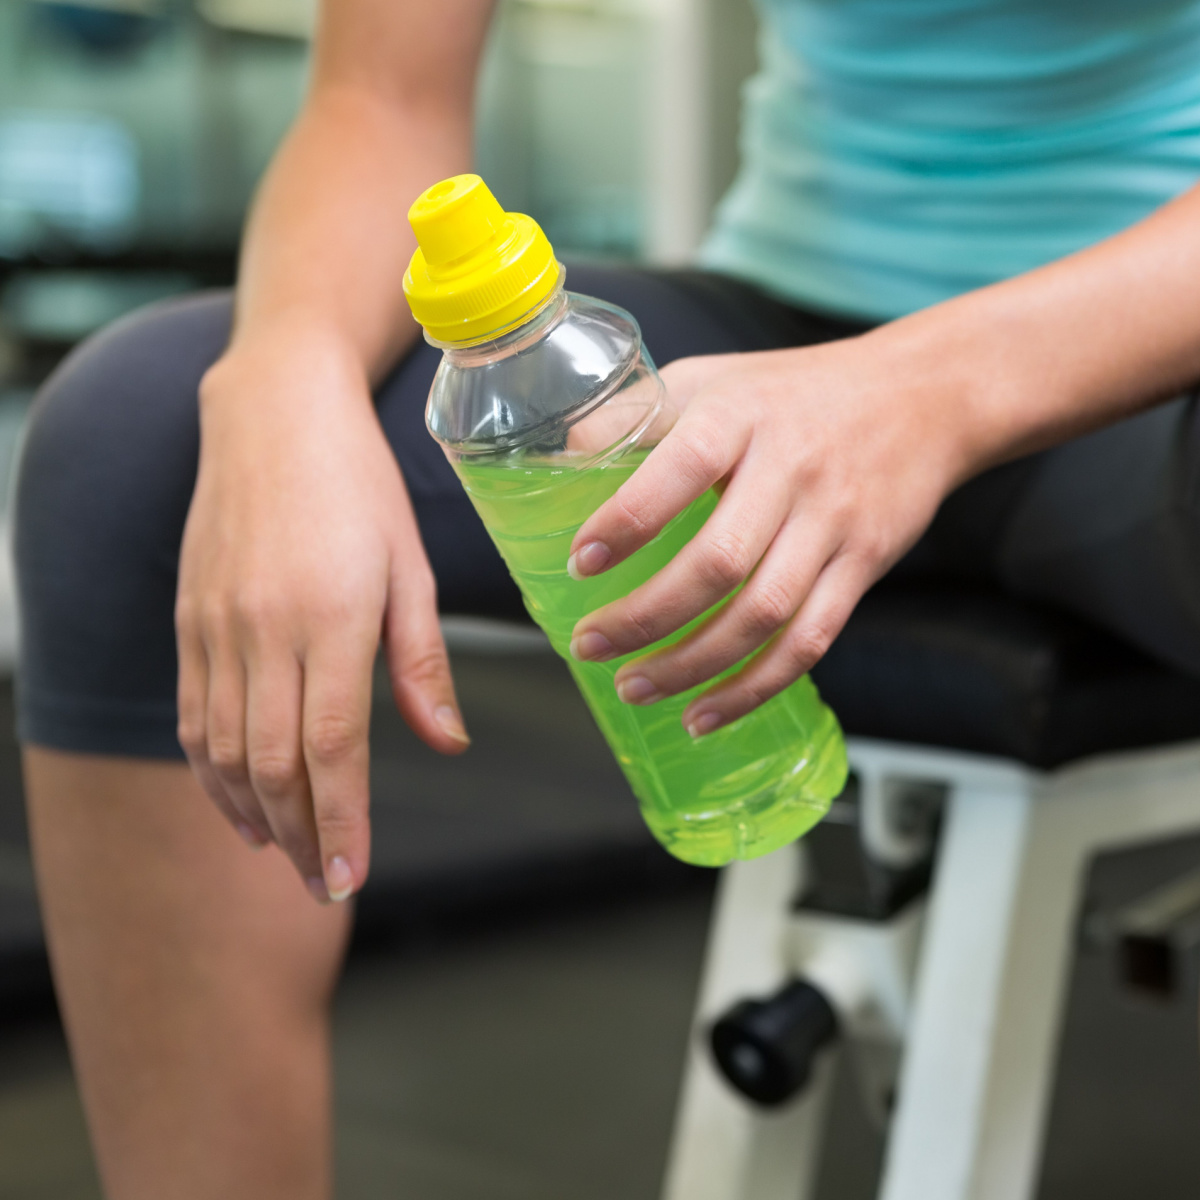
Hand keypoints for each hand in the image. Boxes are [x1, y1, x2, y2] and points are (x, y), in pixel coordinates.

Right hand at [175, 322, 468, 902]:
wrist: (274, 414)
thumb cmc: (360, 486)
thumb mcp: (413, 567)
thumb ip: (423, 663)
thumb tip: (448, 744)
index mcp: (333, 617)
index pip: (333, 747)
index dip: (341, 821)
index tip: (350, 878)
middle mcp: (265, 629)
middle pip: (273, 764)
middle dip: (301, 837)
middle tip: (325, 886)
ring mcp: (217, 627)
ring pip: (224, 751)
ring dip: (255, 816)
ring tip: (288, 856)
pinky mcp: (190, 620)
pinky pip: (192, 716)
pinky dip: (212, 773)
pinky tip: (238, 803)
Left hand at [566, 328, 978, 735]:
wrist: (923, 397)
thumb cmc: (794, 392)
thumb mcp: (713, 380)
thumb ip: (638, 416)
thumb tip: (557, 460)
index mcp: (740, 417)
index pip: (677, 472)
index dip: (625, 524)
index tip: (580, 563)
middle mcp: (790, 470)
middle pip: (718, 562)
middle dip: (645, 618)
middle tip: (590, 646)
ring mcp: (832, 524)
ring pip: (762, 614)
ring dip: (692, 665)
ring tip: (634, 689)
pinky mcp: (863, 566)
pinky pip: (809, 640)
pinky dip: (754, 687)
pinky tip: (705, 712)